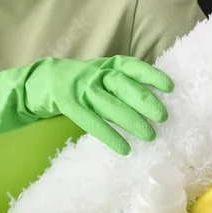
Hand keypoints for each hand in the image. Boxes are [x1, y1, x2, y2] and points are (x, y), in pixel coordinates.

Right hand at [24, 55, 174, 154]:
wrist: (41, 80)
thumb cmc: (81, 81)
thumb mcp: (101, 75)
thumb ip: (122, 84)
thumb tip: (154, 101)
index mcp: (106, 65)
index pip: (132, 66)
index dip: (151, 75)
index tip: (169, 87)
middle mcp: (95, 73)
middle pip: (122, 84)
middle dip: (144, 100)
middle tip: (163, 117)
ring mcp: (80, 88)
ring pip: (108, 103)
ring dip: (130, 120)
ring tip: (150, 135)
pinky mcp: (67, 103)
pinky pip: (90, 120)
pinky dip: (108, 134)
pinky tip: (123, 148)